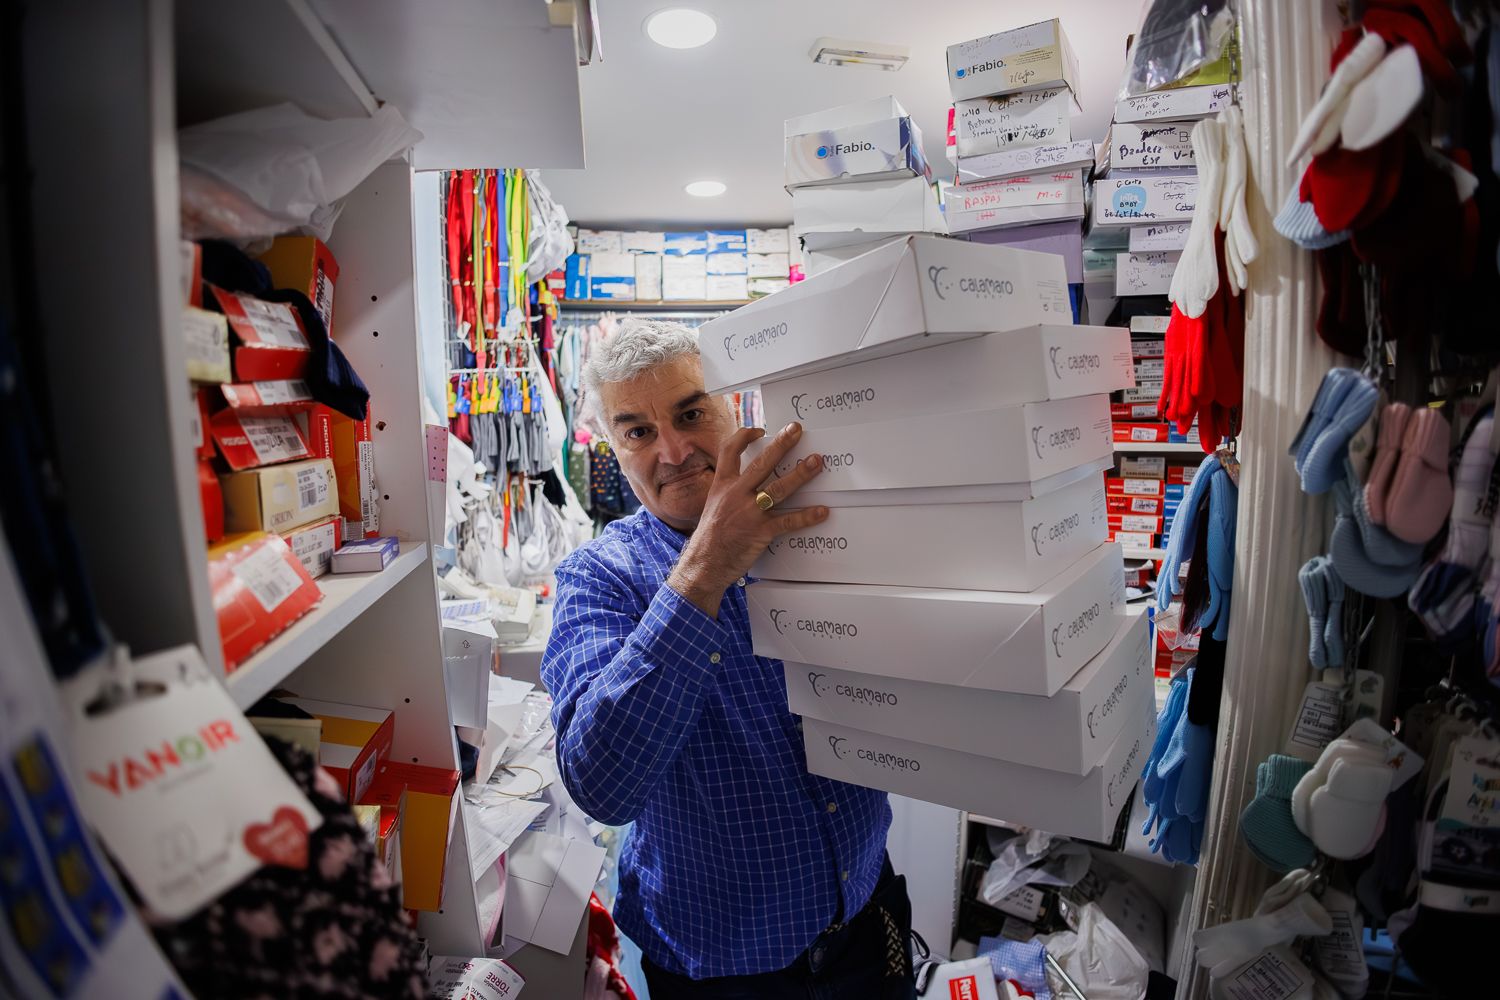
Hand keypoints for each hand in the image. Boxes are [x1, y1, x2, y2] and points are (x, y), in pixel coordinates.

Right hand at [668, 422, 829, 616]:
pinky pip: (788, 521)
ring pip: (779, 488)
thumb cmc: (709, 539)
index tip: (759, 430)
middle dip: (781, 444)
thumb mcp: (713, 506)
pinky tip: (821, 511)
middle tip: (796, 430)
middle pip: (762, 463)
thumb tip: (751, 484)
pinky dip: (807, 516)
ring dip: (800, 474)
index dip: (744, 436)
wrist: (703, 565)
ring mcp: (749, 512)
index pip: (729, 451)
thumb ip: (730, 492)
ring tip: (816, 462)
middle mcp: (735, 494)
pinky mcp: (760, 532)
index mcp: (722, 485)